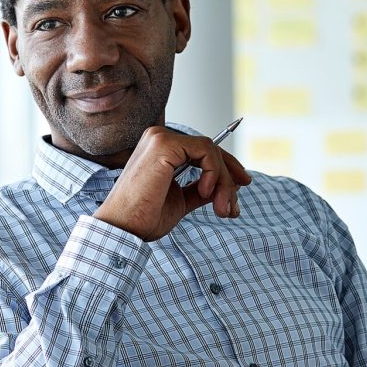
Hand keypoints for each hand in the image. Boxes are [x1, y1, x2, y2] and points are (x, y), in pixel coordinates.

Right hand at [94, 126, 251, 241]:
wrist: (124, 229)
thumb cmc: (144, 217)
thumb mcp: (181, 200)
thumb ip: (200, 189)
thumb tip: (226, 186)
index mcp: (160, 149)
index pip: (202, 150)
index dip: (226, 166)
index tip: (242, 185)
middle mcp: (159, 138)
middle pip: (210, 150)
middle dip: (229, 178)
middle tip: (234, 207)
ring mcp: (160, 138)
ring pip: (211, 151)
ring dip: (224, 182)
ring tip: (222, 208)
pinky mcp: (164, 144)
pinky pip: (206, 152)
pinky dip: (214, 173)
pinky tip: (206, 193)